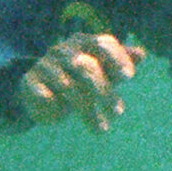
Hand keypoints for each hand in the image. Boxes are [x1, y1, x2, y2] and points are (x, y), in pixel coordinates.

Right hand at [15, 33, 145, 132]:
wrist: (44, 93)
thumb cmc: (81, 80)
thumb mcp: (104, 71)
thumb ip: (122, 61)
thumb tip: (142, 54)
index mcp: (83, 42)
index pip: (102, 43)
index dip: (116, 58)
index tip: (129, 77)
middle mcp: (63, 49)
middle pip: (87, 67)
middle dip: (105, 92)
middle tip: (118, 113)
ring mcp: (45, 64)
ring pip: (69, 86)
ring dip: (87, 110)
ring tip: (101, 128)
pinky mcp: (29, 81)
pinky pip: (44, 93)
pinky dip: (54, 105)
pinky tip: (62, 116)